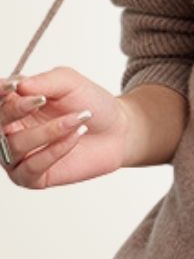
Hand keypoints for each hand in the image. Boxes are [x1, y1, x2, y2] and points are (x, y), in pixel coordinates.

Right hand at [0, 66, 130, 187]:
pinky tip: (76, 135)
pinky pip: (32, 166)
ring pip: (14, 146)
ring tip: (78, 118)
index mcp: (12, 105)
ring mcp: (17, 156)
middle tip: (42, 100)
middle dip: (15, 111)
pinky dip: (55, 150)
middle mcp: (9, 131)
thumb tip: (19, 86)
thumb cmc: (90, 103)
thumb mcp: (69, 83)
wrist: (118, 129)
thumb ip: (44, 81)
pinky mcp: (32, 177)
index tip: (14, 86)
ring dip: (47, 131)